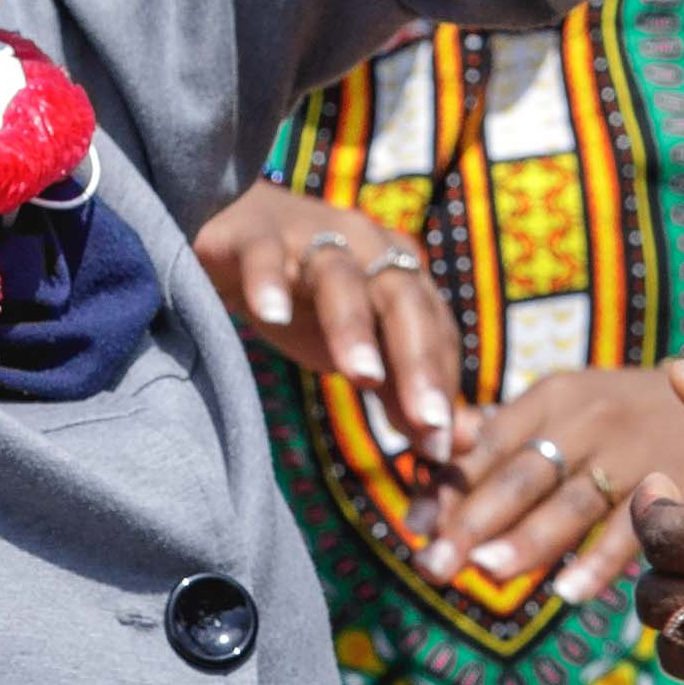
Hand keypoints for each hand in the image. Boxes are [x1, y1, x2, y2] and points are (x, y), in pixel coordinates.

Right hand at [198, 188, 460, 459]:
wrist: (233, 240)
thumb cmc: (307, 300)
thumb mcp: (358, 350)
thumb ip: (401, 396)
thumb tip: (450, 450)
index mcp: (400, 273)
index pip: (434, 328)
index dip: (441, 384)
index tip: (441, 445)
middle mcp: (366, 246)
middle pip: (402, 299)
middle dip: (418, 360)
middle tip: (426, 421)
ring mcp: (310, 235)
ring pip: (339, 278)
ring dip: (354, 325)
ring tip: (362, 377)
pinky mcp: (253, 234)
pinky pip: (265, 254)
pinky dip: (269, 281)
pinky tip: (272, 315)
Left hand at [422, 362, 683, 604]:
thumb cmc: (633, 412)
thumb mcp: (570, 403)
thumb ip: (504, 432)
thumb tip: (429, 454)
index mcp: (554, 397)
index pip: (489, 443)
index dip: (448, 486)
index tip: (413, 526)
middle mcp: (591, 419)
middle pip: (522, 474)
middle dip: (473, 521)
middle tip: (433, 564)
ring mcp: (637, 451)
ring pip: (573, 501)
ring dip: (529, 539)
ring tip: (488, 573)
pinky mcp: (680, 483)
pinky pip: (633, 529)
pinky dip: (600, 562)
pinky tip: (567, 594)